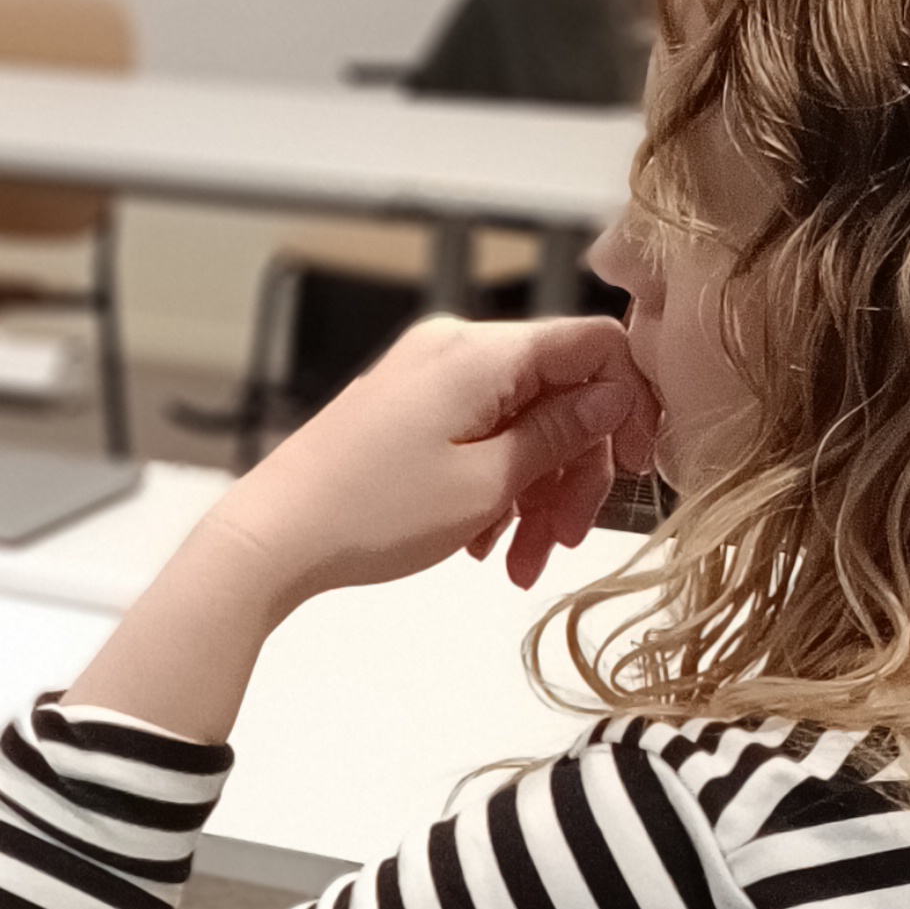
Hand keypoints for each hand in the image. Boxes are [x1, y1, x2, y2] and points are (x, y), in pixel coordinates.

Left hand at [220, 314, 660, 609]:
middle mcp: (454, 349)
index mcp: (481, 352)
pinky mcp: (406, 409)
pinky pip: (477, 436)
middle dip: (572, 473)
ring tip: (519, 563)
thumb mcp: (486, 482)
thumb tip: (616, 397)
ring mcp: (427, 377)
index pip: (593, 345)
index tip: (636, 464)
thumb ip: (559, 434)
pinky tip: (484, 545)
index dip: (629, 403)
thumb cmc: (369, 512)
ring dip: (533, 494)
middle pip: (558, 395)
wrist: (273, 537)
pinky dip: (493, 487)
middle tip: (563, 541)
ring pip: (518, 424)